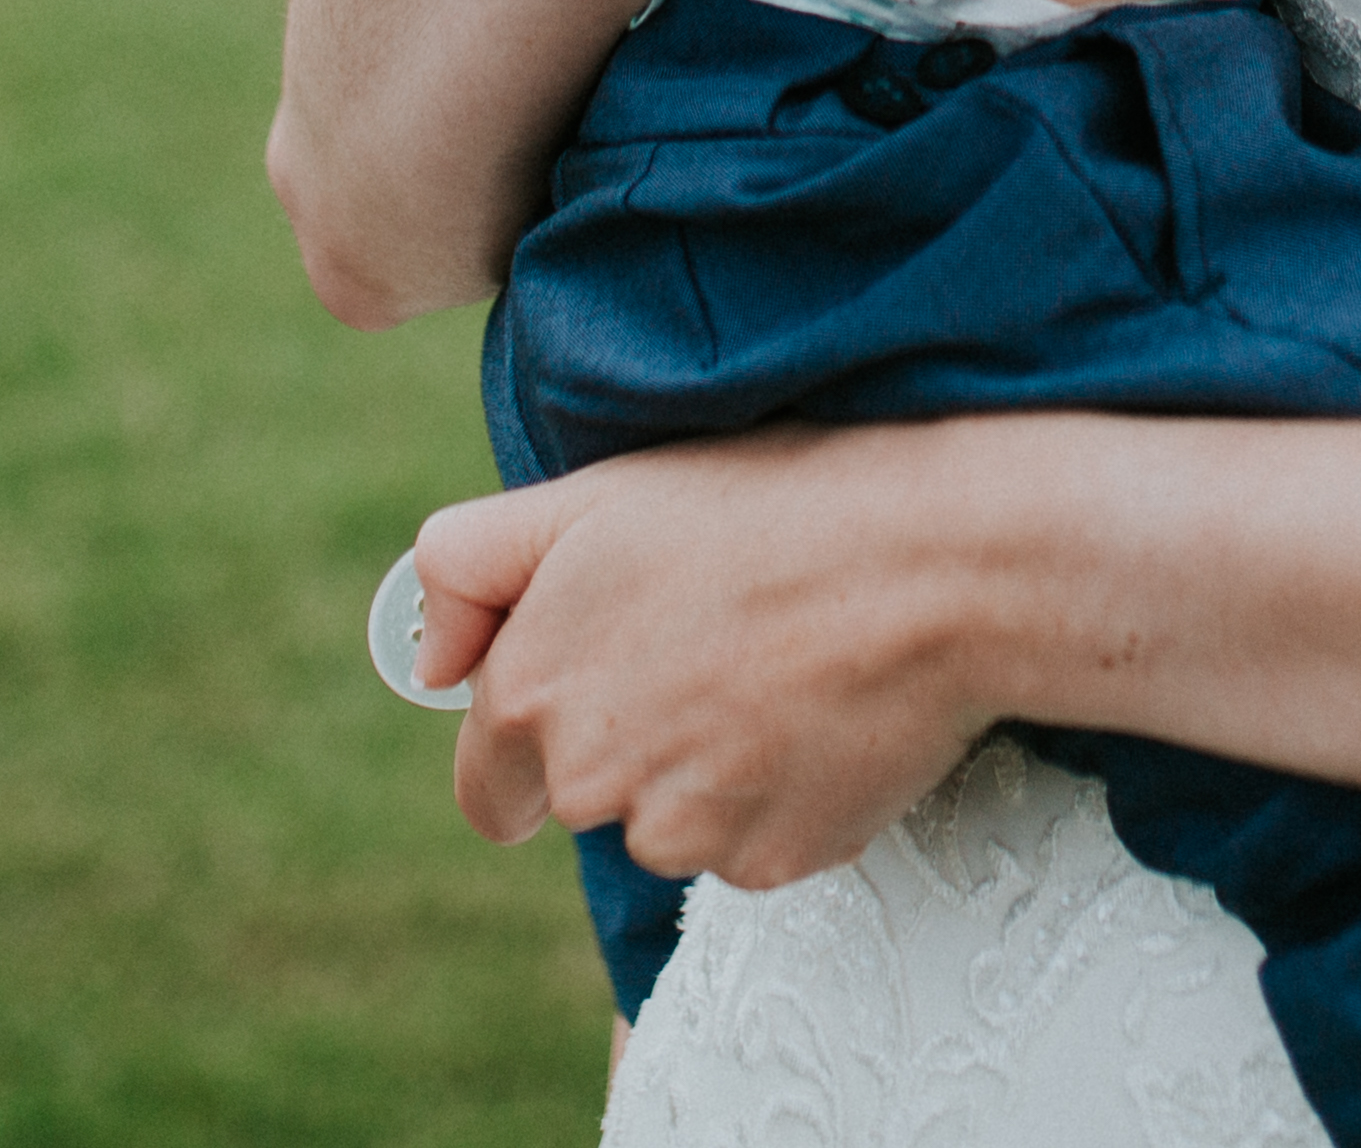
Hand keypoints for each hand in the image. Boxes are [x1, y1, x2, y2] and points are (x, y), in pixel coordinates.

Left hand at [407, 434, 1015, 890]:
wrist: (933, 562)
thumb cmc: (765, 506)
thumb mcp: (593, 496)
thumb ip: (467, 566)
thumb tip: (426, 662)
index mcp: (531, 696)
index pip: (488, 787)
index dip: (540, 735)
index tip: (609, 683)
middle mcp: (591, 784)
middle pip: (588, 799)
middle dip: (633, 740)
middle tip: (714, 644)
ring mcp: (685, 833)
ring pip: (673, 824)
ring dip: (709, 769)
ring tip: (779, 668)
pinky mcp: (772, 864)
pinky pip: (755, 842)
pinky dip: (782, 793)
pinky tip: (824, 712)